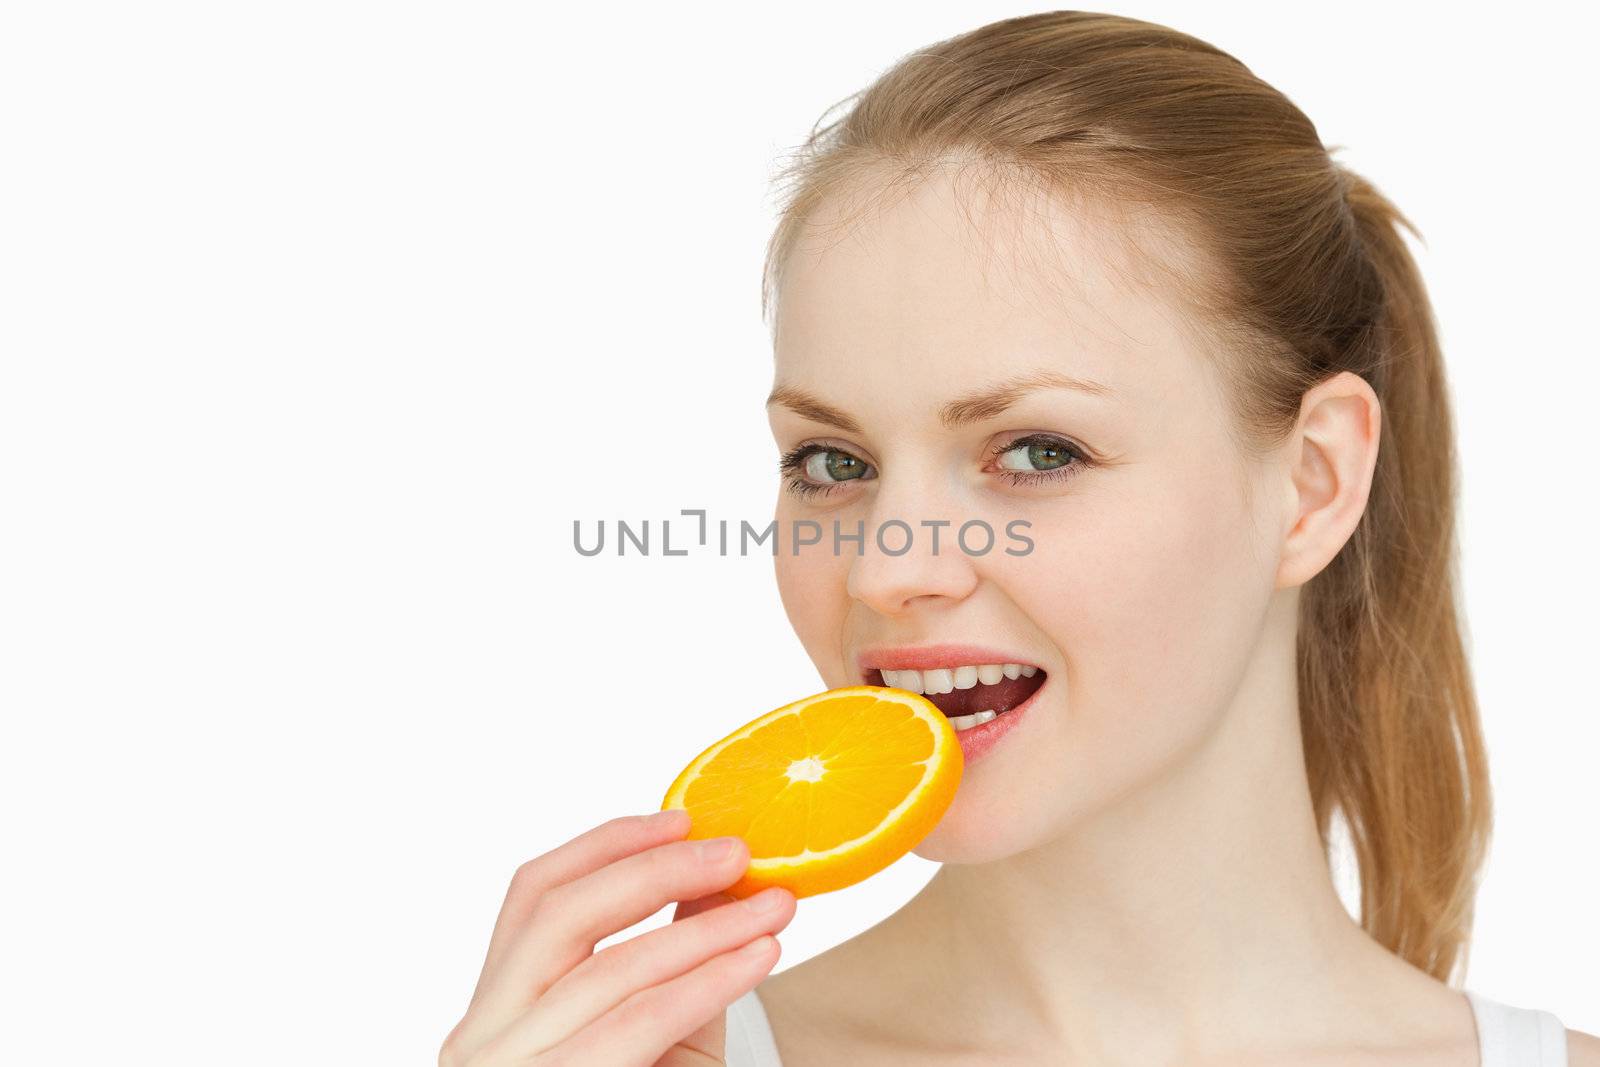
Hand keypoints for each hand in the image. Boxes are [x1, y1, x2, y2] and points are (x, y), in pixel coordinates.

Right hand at [439, 810, 795, 1065]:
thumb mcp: (654, 1031)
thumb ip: (671, 955)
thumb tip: (718, 874)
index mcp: (495, 1007)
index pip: (531, 893)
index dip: (607, 843)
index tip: (684, 814)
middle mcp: (481, 1037)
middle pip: (559, 914)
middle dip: (656, 869)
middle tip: (739, 852)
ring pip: (606, 968)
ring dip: (704, 927)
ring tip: (774, 907)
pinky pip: (633, 1025)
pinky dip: (702, 981)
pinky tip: (756, 958)